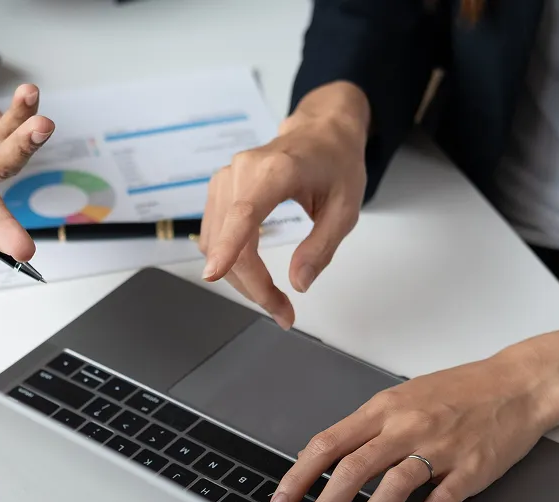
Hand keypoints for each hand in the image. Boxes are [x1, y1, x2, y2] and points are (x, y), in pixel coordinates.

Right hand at [198, 82, 368, 329]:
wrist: (320, 131)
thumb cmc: (336, 165)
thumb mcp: (346, 209)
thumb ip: (322, 247)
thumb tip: (298, 284)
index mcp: (276, 170)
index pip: (244, 213)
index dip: (228, 247)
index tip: (213, 275)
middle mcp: (242, 171)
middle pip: (230, 239)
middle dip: (252, 285)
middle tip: (283, 312)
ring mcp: (224, 179)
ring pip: (216, 243)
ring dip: (239, 278)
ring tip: (272, 298)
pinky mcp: (218, 190)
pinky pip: (213, 235)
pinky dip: (229, 261)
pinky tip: (253, 275)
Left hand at [268, 327, 558, 501]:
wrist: (517, 385)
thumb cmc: (456, 392)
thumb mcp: (399, 398)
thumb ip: (361, 429)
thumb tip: (317, 457)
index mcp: (382, 409)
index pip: (327, 444)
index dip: (298, 478)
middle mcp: (406, 426)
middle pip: (351, 471)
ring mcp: (440, 448)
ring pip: (390, 490)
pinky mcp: (470, 470)